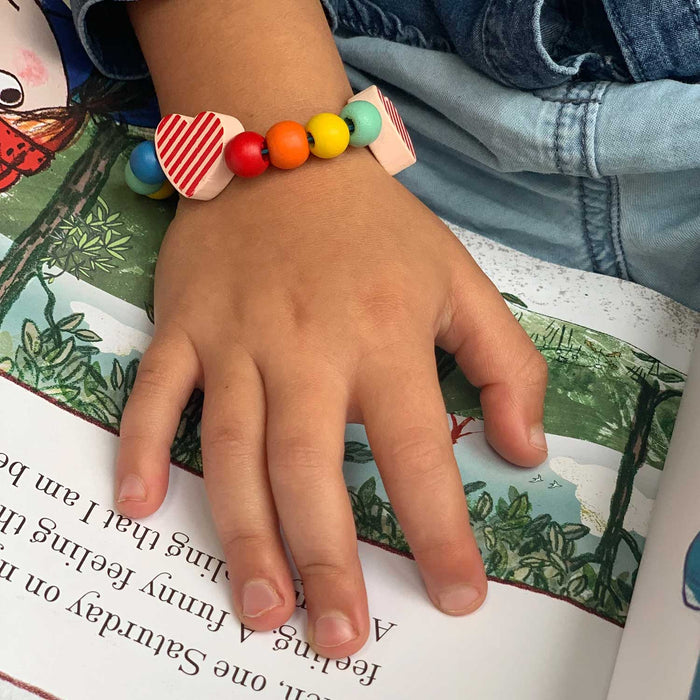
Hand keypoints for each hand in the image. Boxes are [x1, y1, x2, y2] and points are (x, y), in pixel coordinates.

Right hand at [114, 149, 547, 657]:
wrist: (288, 155)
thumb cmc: (378, 228)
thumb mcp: (461, 281)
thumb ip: (505, 364)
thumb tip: (523, 451)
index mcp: (384, 336)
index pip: (418, 449)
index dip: (442, 529)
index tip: (458, 596)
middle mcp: (306, 346)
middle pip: (310, 466)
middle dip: (325, 559)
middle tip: (338, 638)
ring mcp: (235, 336)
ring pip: (231, 446)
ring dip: (242, 531)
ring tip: (260, 608)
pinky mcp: (183, 325)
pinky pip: (155, 392)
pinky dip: (141, 446)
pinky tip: (138, 505)